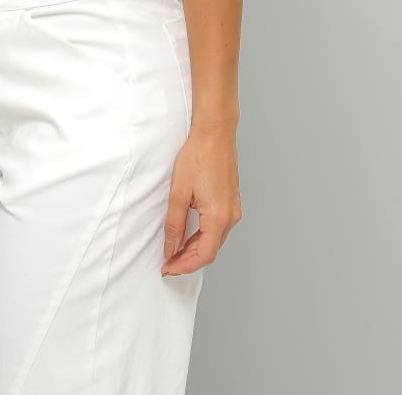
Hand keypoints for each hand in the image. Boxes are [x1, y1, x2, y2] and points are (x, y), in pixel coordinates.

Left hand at [160, 125, 241, 274]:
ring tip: (175, 249)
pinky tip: (190, 233)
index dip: (184, 266)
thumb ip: (174, 224)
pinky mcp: (232, 201)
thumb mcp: (178, 192)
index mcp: (218, 217)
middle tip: (167, 261)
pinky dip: (203, 236)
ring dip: (196, 248)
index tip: (167, 268)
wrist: (214, 133)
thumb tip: (170, 247)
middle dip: (188, 259)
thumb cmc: (198, 156)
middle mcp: (231, 216)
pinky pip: (219, 227)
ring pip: (215, 240)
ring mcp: (234, 208)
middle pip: (210, 250)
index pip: (203, 255)